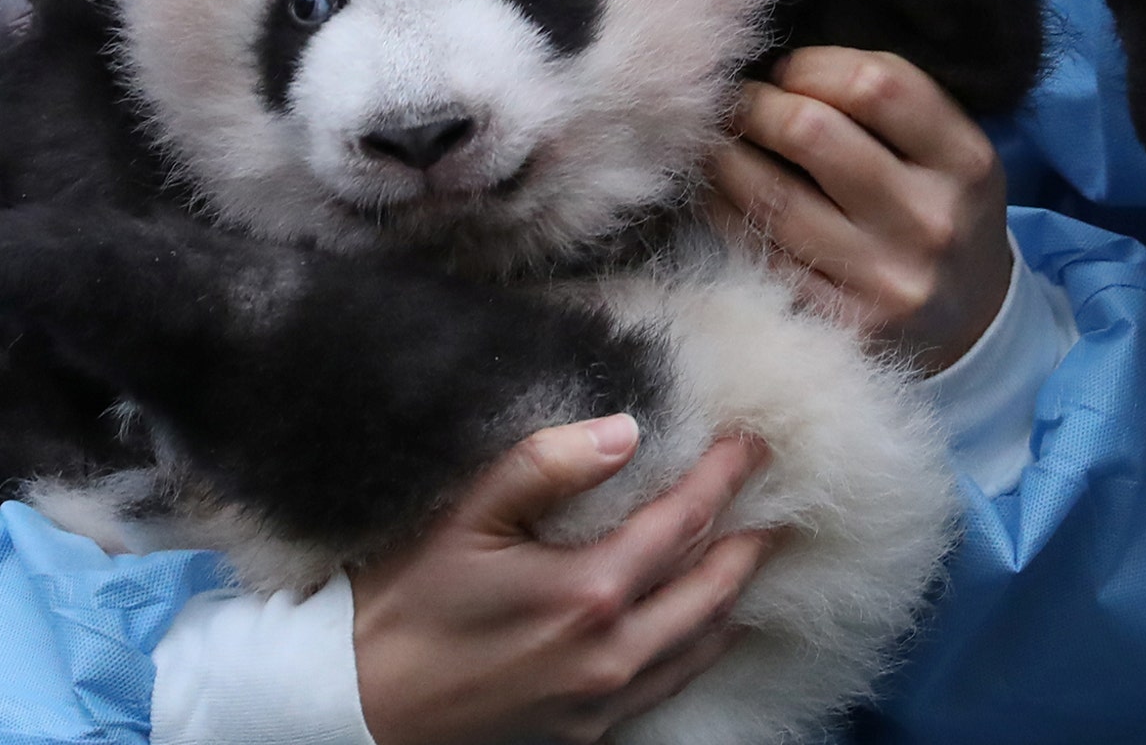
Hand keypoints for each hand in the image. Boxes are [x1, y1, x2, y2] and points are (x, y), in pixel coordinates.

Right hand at [351, 416, 774, 744]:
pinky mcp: (591, 731)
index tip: (754, 444)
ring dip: (736, 593)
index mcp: (589, 590)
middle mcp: (614, 652)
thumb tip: (625, 429)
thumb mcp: (463, 519)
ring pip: (703, 641)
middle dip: (751, 537)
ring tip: (757, 555)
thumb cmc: (405, 604)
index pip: (684, 522)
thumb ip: (544, 466)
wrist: (364, 708)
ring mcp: (607, 699)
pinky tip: (710, 625)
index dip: (725, 478)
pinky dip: (705, 645)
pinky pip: (673, 682)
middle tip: (781, 498)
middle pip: (712, 586)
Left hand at [708, 46, 1010, 373]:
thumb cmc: (937, 211)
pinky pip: (758, 252)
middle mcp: (929, 220)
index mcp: (965, 161)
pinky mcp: (842, 323)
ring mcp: (884, 278)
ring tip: (711, 138)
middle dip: (753, 105)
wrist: (970, 325)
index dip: (809, 65)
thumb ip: (886, 103)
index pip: (874, 84)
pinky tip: (712, 190)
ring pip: (770, 196)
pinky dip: (720, 211)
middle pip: (810, 132)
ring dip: (722, 156)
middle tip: (732, 101)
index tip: (783, 71)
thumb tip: (776, 62)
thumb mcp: (946, 151)